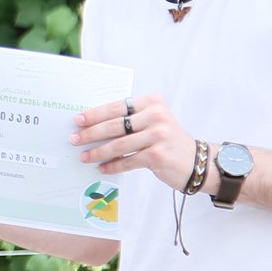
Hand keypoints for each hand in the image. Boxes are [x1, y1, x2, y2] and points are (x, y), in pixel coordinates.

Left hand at [69, 94, 201, 190]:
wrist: (197, 161)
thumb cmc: (167, 140)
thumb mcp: (152, 122)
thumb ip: (129, 120)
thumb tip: (92, 126)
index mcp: (152, 102)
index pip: (116, 107)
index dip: (94, 114)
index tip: (77, 121)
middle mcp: (156, 116)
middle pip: (115, 125)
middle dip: (90, 134)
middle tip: (74, 139)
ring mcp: (158, 135)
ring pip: (119, 144)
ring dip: (98, 152)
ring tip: (84, 157)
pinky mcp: (158, 155)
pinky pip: (128, 161)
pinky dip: (113, 166)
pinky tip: (102, 168)